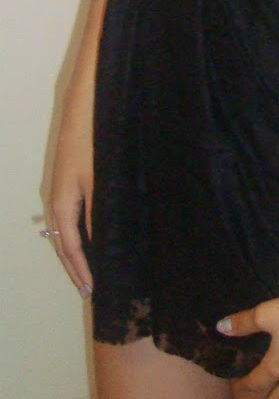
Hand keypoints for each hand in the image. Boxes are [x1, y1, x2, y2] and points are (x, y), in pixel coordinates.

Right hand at [46, 87, 94, 297]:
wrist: (86, 109)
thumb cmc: (96, 142)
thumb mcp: (100, 181)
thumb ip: (99, 212)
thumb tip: (98, 242)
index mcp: (63, 204)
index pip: (71, 247)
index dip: (81, 270)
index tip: (91, 290)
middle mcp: (57, 201)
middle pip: (64, 243)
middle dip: (76, 267)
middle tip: (90, 289)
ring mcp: (61, 191)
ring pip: (66, 231)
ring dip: (77, 252)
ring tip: (90, 272)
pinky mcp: (69, 183)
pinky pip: (70, 218)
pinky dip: (79, 235)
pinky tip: (92, 239)